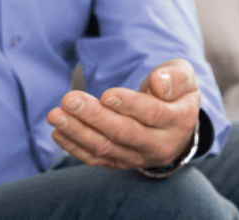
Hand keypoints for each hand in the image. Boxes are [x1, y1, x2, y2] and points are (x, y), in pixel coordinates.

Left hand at [47, 58, 199, 169]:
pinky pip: (96, 158)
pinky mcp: (120, 161)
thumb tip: (158, 85)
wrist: (174, 124)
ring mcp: (138, 156)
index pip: (153, 114)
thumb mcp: (184, 77)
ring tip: (55, 116)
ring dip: (77, 132)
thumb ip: (175, 77)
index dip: (129, 105)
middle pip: (124, 133)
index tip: (107, 94)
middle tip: (69, 100)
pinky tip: (57, 133)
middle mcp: (159, 144)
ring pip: (106, 147)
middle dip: (95, 116)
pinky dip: (75, 147)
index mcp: (178, 120)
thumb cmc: (173, 92)